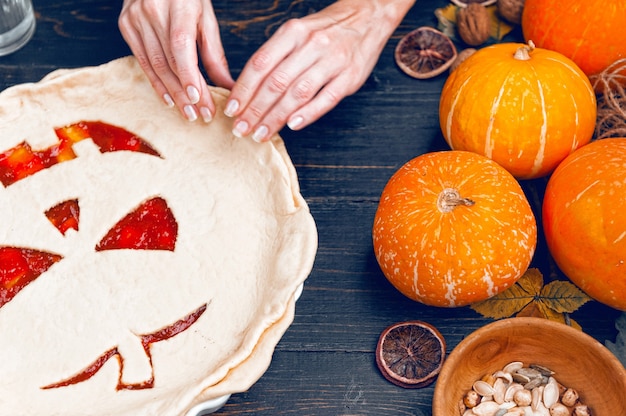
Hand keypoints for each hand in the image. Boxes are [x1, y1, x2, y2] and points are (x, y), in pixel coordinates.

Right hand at [118, 0, 234, 122]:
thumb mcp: (206, 18)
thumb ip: (214, 53)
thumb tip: (228, 86)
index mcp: (179, 5)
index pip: (182, 46)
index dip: (189, 75)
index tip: (200, 99)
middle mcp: (153, 11)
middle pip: (169, 61)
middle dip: (186, 92)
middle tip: (200, 115)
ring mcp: (136, 18)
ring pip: (155, 65)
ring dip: (172, 93)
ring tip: (188, 113)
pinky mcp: (126, 26)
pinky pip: (142, 62)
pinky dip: (156, 83)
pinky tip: (169, 99)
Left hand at [224, 0, 414, 141]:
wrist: (367, 18)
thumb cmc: (325, 30)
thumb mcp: (296, 33)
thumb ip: (275, 57)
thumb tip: (247, 90)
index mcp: (292, 32)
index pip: (260, 64)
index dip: (243, 90)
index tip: (231, 110)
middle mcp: (311, 45)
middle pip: (276, 82)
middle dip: (255, 110)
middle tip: (241, 129)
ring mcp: (332, 61)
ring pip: (298, 94)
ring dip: (276, 117)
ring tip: (261, 133)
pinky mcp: (350, 77)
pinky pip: (326, 99)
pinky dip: (308, 114)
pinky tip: (292, 126)